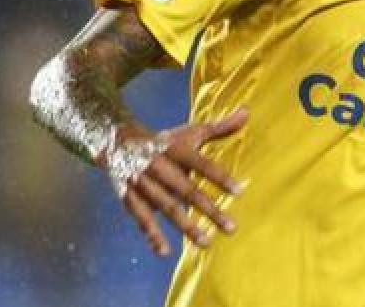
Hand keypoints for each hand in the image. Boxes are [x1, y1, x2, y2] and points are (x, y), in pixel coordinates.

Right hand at [102, 107, 248, 255]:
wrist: (116, 141)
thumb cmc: (164, 141)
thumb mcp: (190, 133)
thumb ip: (220, 128)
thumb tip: (248, 112)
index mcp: (176, 150)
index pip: (201, 164)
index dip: (220, 177)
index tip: (240, 191)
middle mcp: (160, 167)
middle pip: (187, 190)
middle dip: (209, 209)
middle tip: (231, 228)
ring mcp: (143, 184)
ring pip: (167, 207)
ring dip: (186, 226)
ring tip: (206, 243)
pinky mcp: (130, 197)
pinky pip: (141, 218)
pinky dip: (152, 235)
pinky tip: (165, 252)